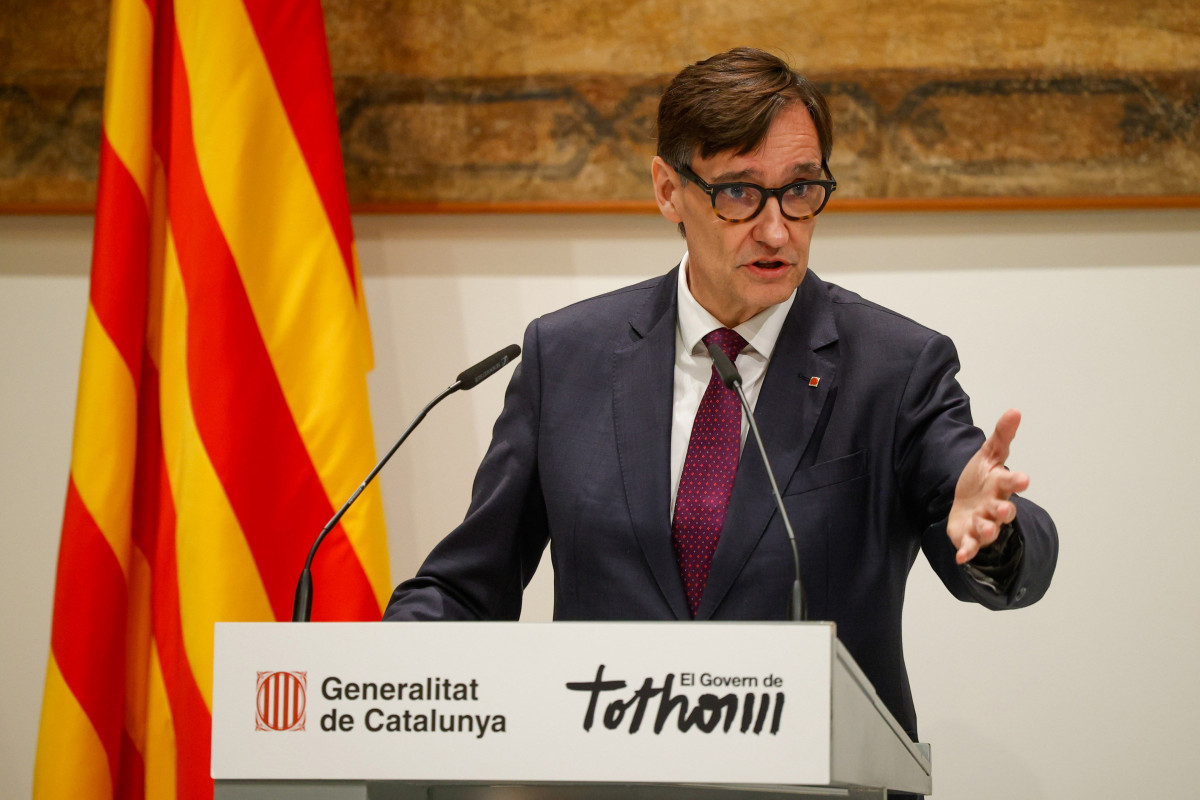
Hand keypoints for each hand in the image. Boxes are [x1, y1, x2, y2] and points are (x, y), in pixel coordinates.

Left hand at [947, 409, 1029, 564]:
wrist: (965, 503)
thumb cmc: (982, 480)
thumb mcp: (989, 455)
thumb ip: (1002, 436)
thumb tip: (1015, 410)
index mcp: (1000, 485)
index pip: (1011, 482)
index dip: (1017, 481)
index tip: (1024, 479)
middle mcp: (995, 507)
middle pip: (1003, 510)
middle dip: (1004, 510)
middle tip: (1004, 509)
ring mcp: (983, 524)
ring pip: (988, 529)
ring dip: (987, 529)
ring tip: (984, 527)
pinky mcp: (968, 538)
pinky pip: (969, 547)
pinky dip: (967, 551)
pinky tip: (961, 557)